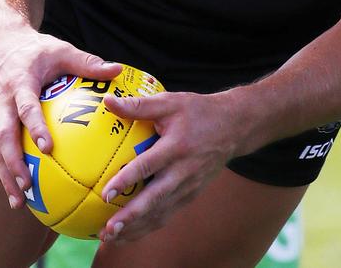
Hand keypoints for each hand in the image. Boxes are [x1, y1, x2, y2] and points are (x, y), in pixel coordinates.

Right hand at [0, 26, 121, 208]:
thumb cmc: (37, 49)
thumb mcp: (61, 50)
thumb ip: (87, 63)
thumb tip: (117, 70)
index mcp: (19, 82)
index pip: (26, 107)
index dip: (34, 127)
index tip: (47, 148)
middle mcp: (1, 101)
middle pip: (3, 136)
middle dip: (13, 162)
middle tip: (28, 185)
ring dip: (5, 174)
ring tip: (19, 200)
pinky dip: (3, 171)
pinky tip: (16, 192)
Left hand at [98, 89, 241, 242]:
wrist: (233, 126)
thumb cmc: (198, 111)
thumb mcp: (171, 102)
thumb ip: (140, 105)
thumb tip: (109, 102)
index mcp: (178, 147)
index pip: (149, 165)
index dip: (127, 180)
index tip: (106, 193)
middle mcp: (184, 171)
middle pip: (155, 199)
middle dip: (131, 217)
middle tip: (107, 229)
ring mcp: (189, 186)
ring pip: (161, 213)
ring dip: (137, 228)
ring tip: (110, 238)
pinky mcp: (192, 194)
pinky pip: (168, 214)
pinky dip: (148, 226)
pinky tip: (129, 232)